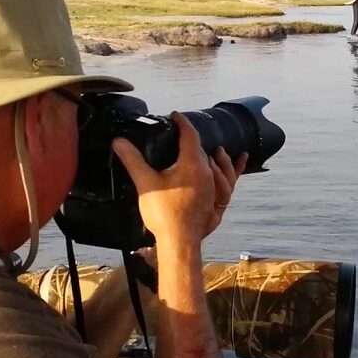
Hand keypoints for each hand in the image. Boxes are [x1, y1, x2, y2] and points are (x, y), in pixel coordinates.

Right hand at [113, 113, 247, 242]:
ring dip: (217, 157)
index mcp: (192, 164)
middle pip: (202, 151)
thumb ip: (133, 160)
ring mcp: (215, 188)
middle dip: (192, 141)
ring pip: (219, 166)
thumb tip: (119, 141)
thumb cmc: (164, 212)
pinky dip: (234, 172)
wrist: (179, 240)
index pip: (189, 136)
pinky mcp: (217, 201)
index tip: (176, 116)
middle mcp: (208, 173)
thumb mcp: (145, 182)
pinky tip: (238, 168)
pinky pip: (230, 182)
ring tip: (218, 151)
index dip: (182, 123)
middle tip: (181, 136)